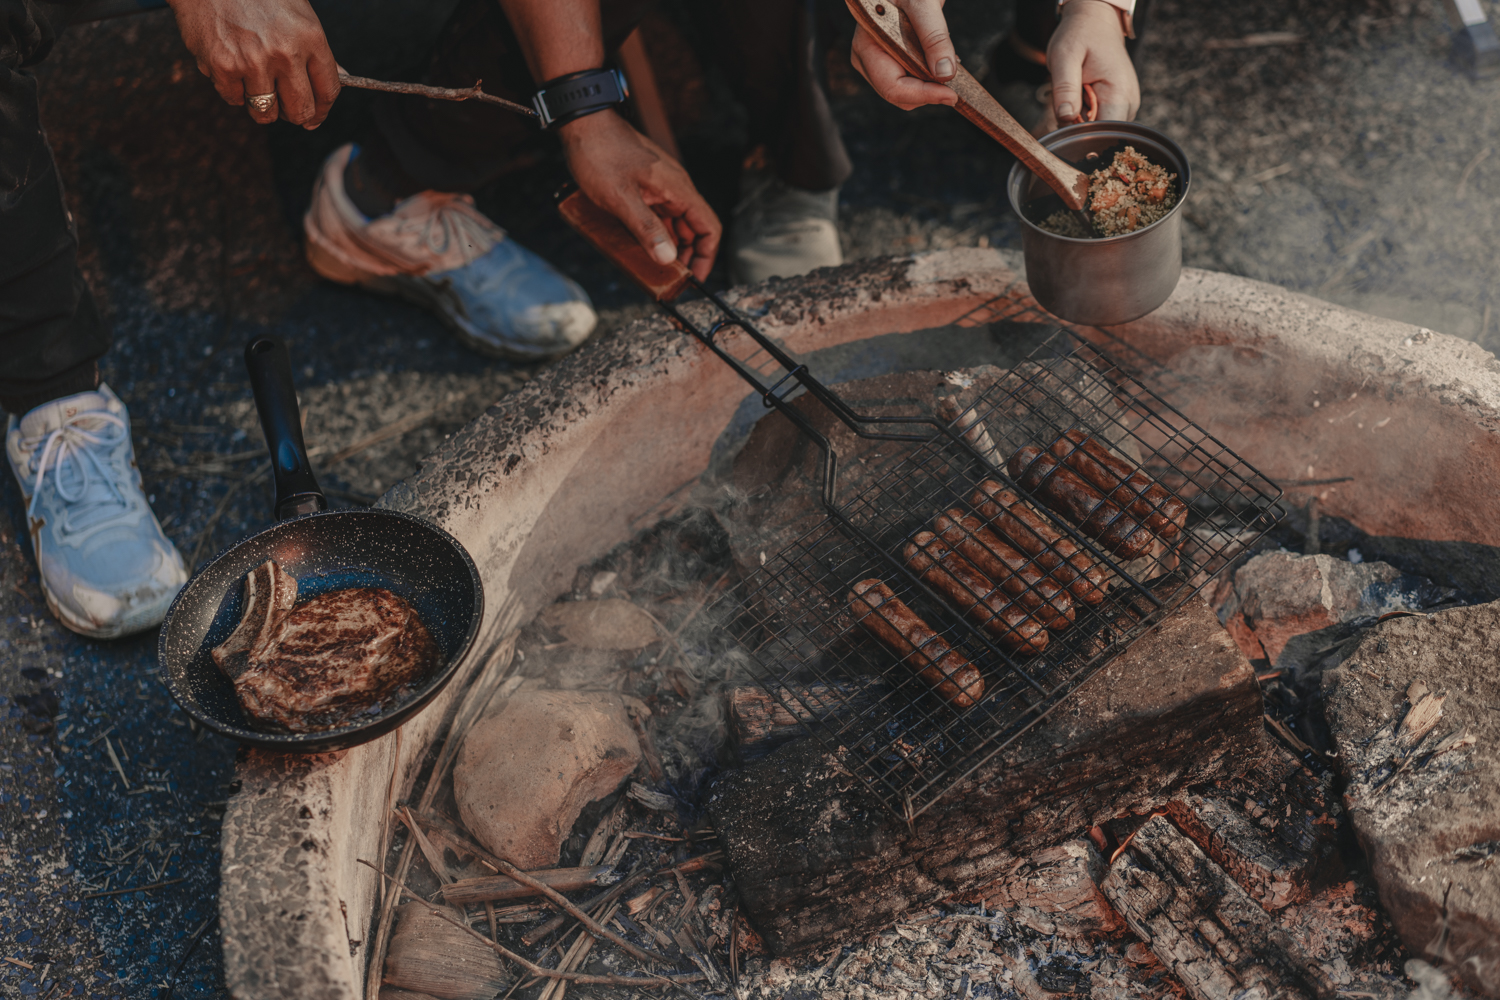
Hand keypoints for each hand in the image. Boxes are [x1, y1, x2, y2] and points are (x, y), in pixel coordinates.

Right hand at [167, 0, 339, 128]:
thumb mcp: (298, 12)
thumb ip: (317, 50)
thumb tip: (342, 78)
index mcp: (310, 37)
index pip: (328, 92)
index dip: (322, 111)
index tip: (314, 117)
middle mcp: (285, 53)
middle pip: (300, 111)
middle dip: (294, 115)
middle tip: (285, 107)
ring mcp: (253, 62)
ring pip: (265, 112)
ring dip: (262, 105)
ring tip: (256, 82)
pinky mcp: (222, 66)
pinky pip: (234, 99)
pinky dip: (233, 89)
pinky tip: (232, 66)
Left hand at [559, 111, 720, 280]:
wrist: (582, 122)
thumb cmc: (600, 154)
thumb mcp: (621, 198)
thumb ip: (646, 229)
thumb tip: (668, 258)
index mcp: (678, 189)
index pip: (709, 227)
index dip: (706, 256)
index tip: (694, 278)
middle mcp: (674, 188)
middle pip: (693, 229)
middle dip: (686, 256)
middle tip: (671, 279)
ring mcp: (660, 186)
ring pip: (674, 223)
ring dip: (668, 246)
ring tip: (654, 268)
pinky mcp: (644, 186)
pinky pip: (657, 214)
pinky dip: (653, 233)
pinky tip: (639, 246)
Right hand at [849, 0, 957, 110]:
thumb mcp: (922, 4)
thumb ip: (934, 38)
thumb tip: (945, 74)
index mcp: (867, 47)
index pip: (892, 87)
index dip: (923, 95)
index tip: (951, 95)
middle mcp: (867, 60)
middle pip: (900, 95)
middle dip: (928, 91)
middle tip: (954, 75)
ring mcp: (876, 63)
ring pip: (906, 94)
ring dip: (930, 84)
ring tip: (947, 60)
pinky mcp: (889, 63)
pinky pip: (910, 83)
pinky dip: (928, 78)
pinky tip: (940, 61)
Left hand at [1039, 0, 1138, 132]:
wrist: (1095, 22)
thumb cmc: (1080, 35)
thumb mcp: (1065, 57)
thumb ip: (1065, 88)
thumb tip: (1065, 118)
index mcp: (1120, 93)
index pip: (1104, 134)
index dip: (1082, 138)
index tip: (1064, 130)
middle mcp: (1129, 103)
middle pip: (1100, 137)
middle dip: (1078, 131)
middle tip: (1066, 105)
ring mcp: (1126, 106)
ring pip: (1097, 132)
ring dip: (1080, 123)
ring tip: (1075, 96)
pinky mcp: (1118, 107)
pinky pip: (1098, 123)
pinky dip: (1083, 118)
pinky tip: (1080, 99)